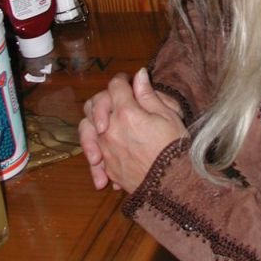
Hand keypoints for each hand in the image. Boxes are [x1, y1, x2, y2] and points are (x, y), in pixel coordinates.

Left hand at [79, 68, 186, 191]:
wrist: (172, 185)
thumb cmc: (174, 148)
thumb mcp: (168, 116)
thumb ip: (148, 95)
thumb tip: (138, 75)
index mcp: (126, 112)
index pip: (115, 86)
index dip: (123, 80)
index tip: (130, 82)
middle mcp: (110, 129)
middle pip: (94, 104)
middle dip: (104, 99)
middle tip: (119, 102)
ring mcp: (105, 149)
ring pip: (87, 128)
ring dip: (94, 123)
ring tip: (105, 126)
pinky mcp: (107, 166)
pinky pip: (93, 154)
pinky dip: (96, 151)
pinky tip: (106, 153)